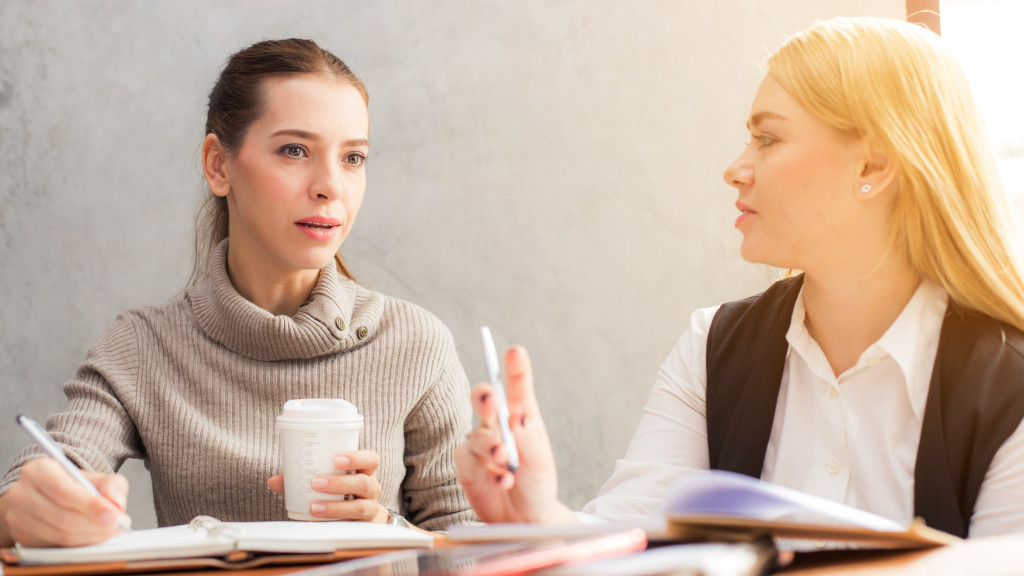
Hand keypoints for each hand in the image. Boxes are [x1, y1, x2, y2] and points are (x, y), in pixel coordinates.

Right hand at [0, 458, 130, 546]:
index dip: (91, 505)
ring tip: (110, 530)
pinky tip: (94, 537)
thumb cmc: (73, 486)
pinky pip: (55, 545)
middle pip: (62, 516)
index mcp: (38, 470)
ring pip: (60, 534)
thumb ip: (111, 485)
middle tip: (118, 525)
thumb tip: (116, 502)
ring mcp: (17, 517)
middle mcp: (21, 493)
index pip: (64, 491)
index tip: (115, 515)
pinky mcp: (21, 536)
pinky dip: (79, 544)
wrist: (47, 496)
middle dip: (95, 524)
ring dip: (90, 536)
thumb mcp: (94, 477)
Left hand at [268, 450, 388, 522]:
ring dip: (335, 507)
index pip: (371, 459)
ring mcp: (370, 508)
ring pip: (360, 507)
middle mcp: (372, 488)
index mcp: (365, 470)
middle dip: (339, 483)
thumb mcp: (328, 477)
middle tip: (316, 483)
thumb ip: (302, 477)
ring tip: (314, 507)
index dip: (357, 458)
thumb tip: (274, 482)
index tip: (337, 459)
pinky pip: (351, 526)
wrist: (359, 515)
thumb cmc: (340, 490)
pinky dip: (333, 524)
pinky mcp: (363, 527)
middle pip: (364, 483)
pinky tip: (316, 522)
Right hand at [454, 346, 576, 523]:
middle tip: (490, 399)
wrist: (524, 518)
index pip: (517, 389)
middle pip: (484, 401)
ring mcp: (479, 444)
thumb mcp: (540, 461)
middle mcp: (498, 425)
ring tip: (505, 461)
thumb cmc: (536, 483)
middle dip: (485, 397)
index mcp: (521, 417)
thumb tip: (517, 415)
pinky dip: (486, 472)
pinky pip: (469, 462)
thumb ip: (528, 438)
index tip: (515, 352)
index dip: (515, 369)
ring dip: (491, 448)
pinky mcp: (466, 465)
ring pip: (476, 436)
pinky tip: (502, 480)